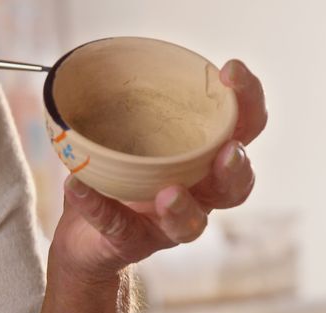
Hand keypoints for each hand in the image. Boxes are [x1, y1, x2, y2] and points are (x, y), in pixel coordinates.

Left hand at [51, 60, 267, 283]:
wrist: (85, 236)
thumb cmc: (118, 172)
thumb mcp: (126, 130)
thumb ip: (126, 101)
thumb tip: (99, 59)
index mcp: (205, 156)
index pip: (243, 127)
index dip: (248, 100)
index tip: (230, 70)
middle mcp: (199, 193)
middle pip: (235, 186)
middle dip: (236, 169)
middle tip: (228, 152)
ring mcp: (169, 224)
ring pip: (191, 224)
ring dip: (182, 208)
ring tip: (167, 193)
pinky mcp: (133, 241)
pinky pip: (119, 228)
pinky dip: (98, 206)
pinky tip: (77, 186)